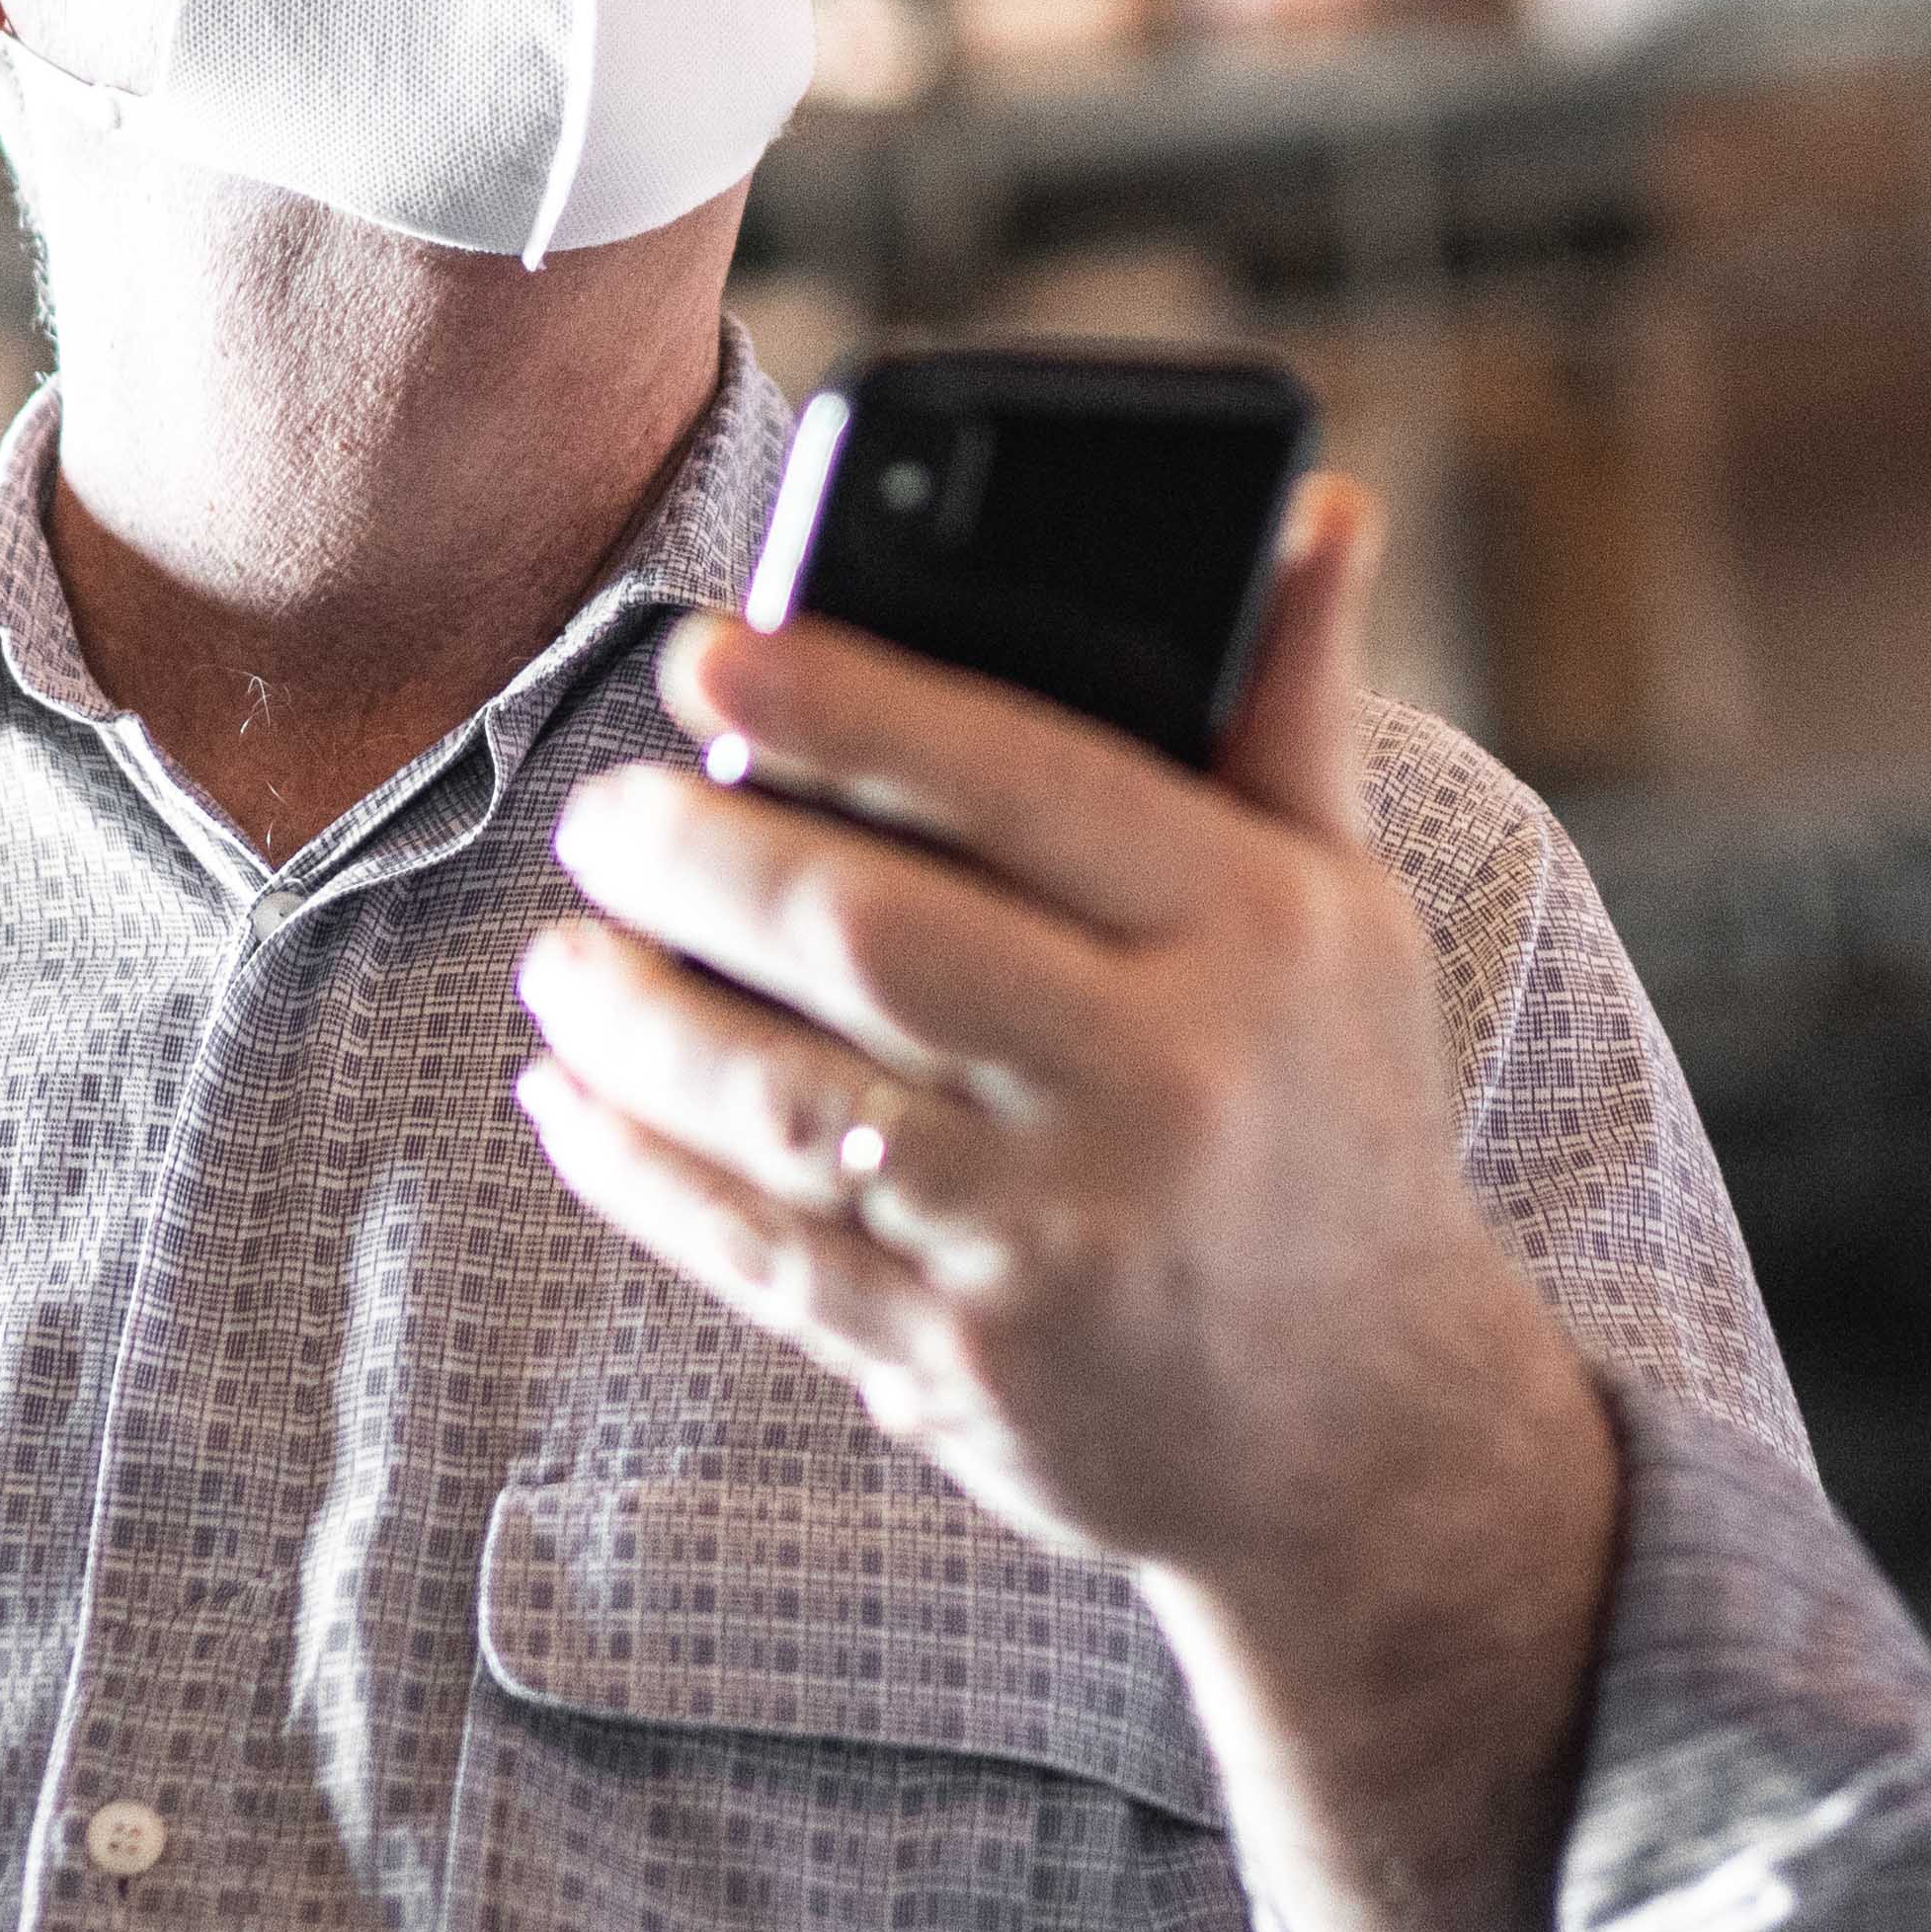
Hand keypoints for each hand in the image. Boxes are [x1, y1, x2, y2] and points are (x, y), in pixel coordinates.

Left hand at [515, 474, 1562, 1578]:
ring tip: (561, 953)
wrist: (1369, 1431)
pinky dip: (637, 1165)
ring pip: (781, 1095)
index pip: (1018, 776)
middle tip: (601, 815)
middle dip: (695, 858)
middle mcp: (1164, 1080)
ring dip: (632, 1015)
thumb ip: (1283, 709)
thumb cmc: (1321, 1111)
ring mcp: (1058, 1235)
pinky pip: (756, 1244)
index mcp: (1255, 932)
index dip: (842, 704)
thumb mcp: (1341, 909)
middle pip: (866, 933)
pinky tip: (568, 1097)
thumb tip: (1314, 500)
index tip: (704, 654)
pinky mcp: (965, 1360)